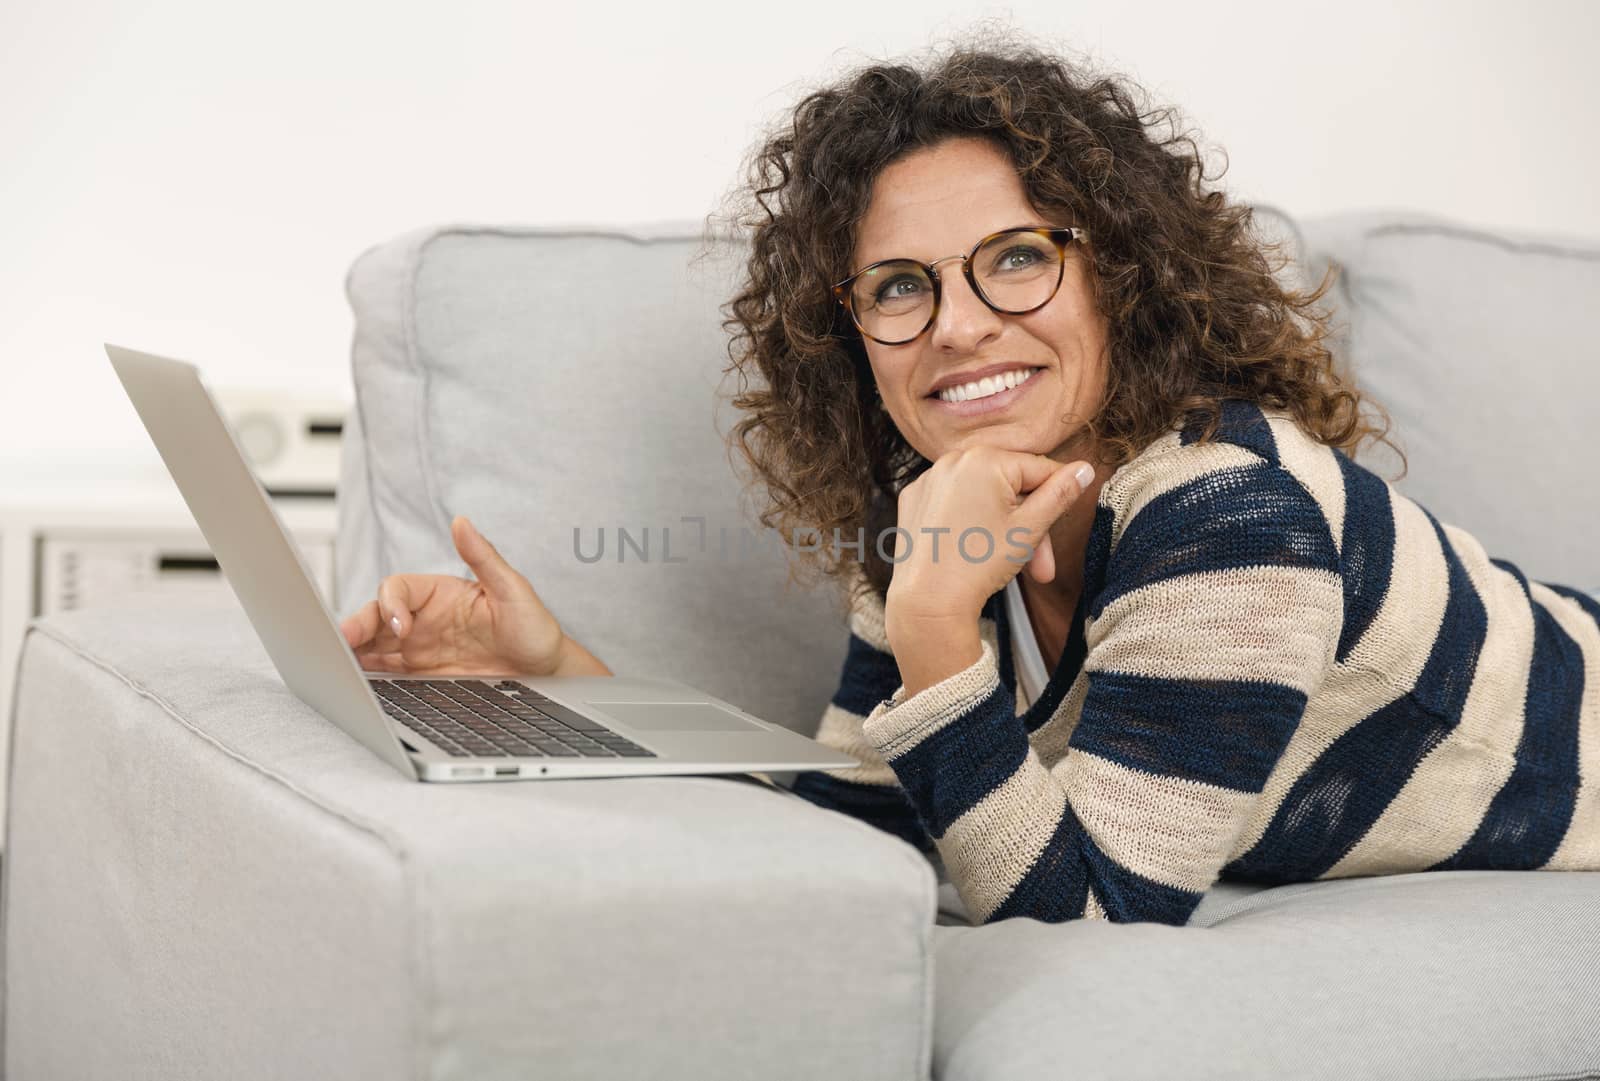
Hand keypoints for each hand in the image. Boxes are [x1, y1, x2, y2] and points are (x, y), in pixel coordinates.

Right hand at [339, 515, 568, 676]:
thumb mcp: (514, 589)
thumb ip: (484, 557)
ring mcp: (420, 646)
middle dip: (357, 627)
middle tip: (344, 643)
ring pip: (374, 644)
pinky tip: (357, 681)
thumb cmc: (533, 627)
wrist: (546, 671)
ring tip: (338, 664)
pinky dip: (368, 674)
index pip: (398, 589)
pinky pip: (386, 671)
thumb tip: (462, 522)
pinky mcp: (421, 674)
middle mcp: (424, 617)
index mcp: (440, 592)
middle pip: (376, 616)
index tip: (402, 625)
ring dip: (354, 651)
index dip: (392, 603)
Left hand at [884, 447, 1094, 647]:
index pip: (1041, 469)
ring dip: (1003, 526)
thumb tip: (1084, 469)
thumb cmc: (979, 565)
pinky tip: (972, 551)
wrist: (927, 602)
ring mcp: (929, 479)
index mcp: (986, 458)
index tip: (1060, 530)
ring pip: (983, 495)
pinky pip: (954, 502)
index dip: (1057, 501)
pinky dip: (968, 521)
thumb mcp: (1030, 528)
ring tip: (1011, 565)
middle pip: (1011, 485)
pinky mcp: (914, 499)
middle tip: (1041, 567)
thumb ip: (1060, 494)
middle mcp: (953, 459)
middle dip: (1030, 525)